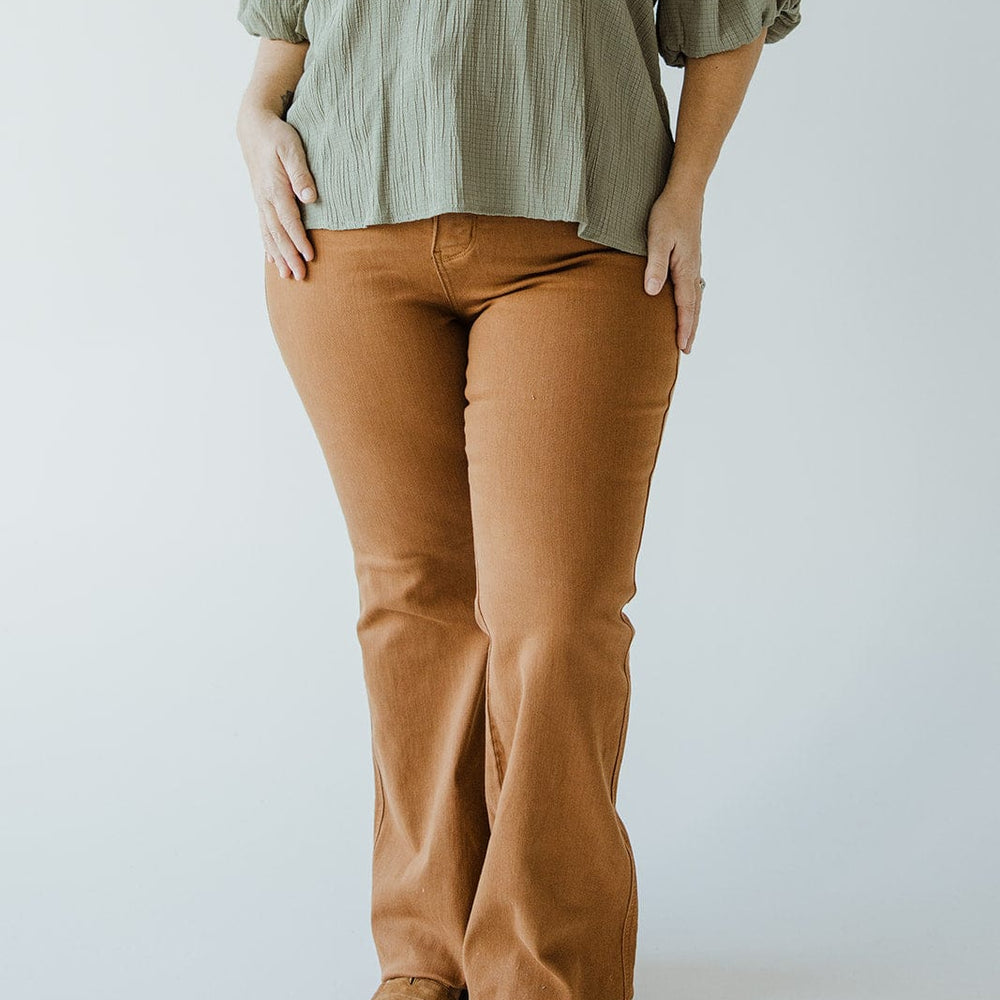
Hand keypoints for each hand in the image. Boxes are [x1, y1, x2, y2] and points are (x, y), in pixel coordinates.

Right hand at [236, 105, 316, 279]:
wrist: (253, 127)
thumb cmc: (277, 135)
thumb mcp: (291, 148)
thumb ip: (300, 173)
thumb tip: (308, 197)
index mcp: (274, 188)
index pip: (289, 220)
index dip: (299, 240)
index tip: (310, 257)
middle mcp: (265, 198)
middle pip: (278, 233)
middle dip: (289, 256)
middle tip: (300, 276)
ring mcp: (261, 201)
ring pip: (269, 234)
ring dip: (278, 256)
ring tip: (287, 275)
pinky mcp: (261, 201)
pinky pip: (263, 228)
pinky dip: (268, 246)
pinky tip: (272, 260)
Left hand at [643, 185, 705, 353]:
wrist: (685, 190)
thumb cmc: (668, 212)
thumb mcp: (658, 239)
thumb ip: (655, 265)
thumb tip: (652, 292)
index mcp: (686, 268)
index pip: (686, 305)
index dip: (684, 327)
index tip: (682, 347)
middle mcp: (693, 269)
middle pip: (694, 306)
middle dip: (690, 328)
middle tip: (686, 350)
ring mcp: (693, 263)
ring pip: (695, 297)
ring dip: (692, 317)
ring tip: (688, 334)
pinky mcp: (690, 257)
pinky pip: (693, 286)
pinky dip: (692, 302)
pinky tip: (687, 304)